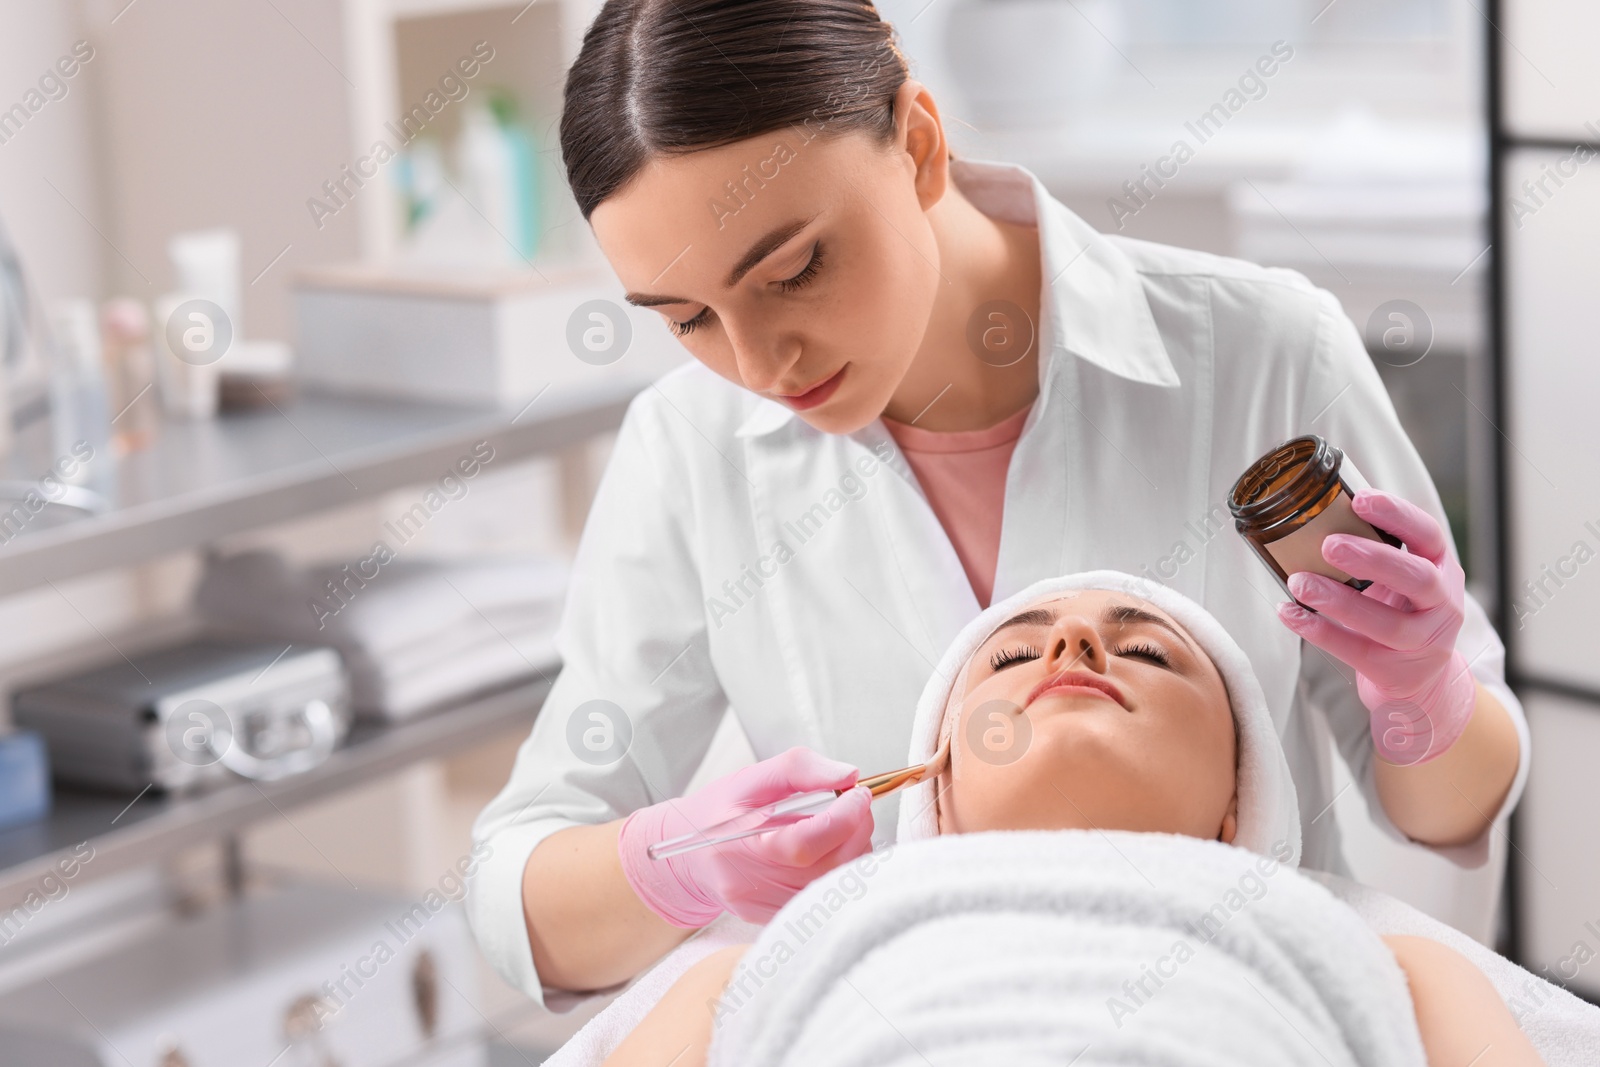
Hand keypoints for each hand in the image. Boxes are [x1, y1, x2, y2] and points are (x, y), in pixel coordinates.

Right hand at [618, 746, 874, 926]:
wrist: (687, 856)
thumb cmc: (717, 813)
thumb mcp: (749, 779)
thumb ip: (798, 770)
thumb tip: (847, 775)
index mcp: (737, 847)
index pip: (802, 845)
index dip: (842, 819)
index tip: (858, 794)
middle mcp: (751, 887)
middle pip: (826, 869)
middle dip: (856, 832)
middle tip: (856, 806)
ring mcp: (765, 910)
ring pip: (834, 888)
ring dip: (853, 853)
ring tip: (844, 826)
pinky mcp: (777, 920)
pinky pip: (826, 900)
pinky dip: (841, 872)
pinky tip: (833, 850)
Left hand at [1276, 489, 1476, 765]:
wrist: (1422, 683)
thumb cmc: (1401, 614)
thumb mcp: (1401, 581)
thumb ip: (1375, 552)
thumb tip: (1319, 512)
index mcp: (1442, 570)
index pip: (1429, 536)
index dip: (1398, 516)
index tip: (1360, 499)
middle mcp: (1442, 606)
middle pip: (1417, 579)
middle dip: (1372, 559)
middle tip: (1329, 544)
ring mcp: (1423, 644)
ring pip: (1386, 623)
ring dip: (1339, 600)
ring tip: (1299, 582)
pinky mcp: (1395, 673)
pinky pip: (1355, 652)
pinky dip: (1318, 631)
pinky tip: (1289, 613)